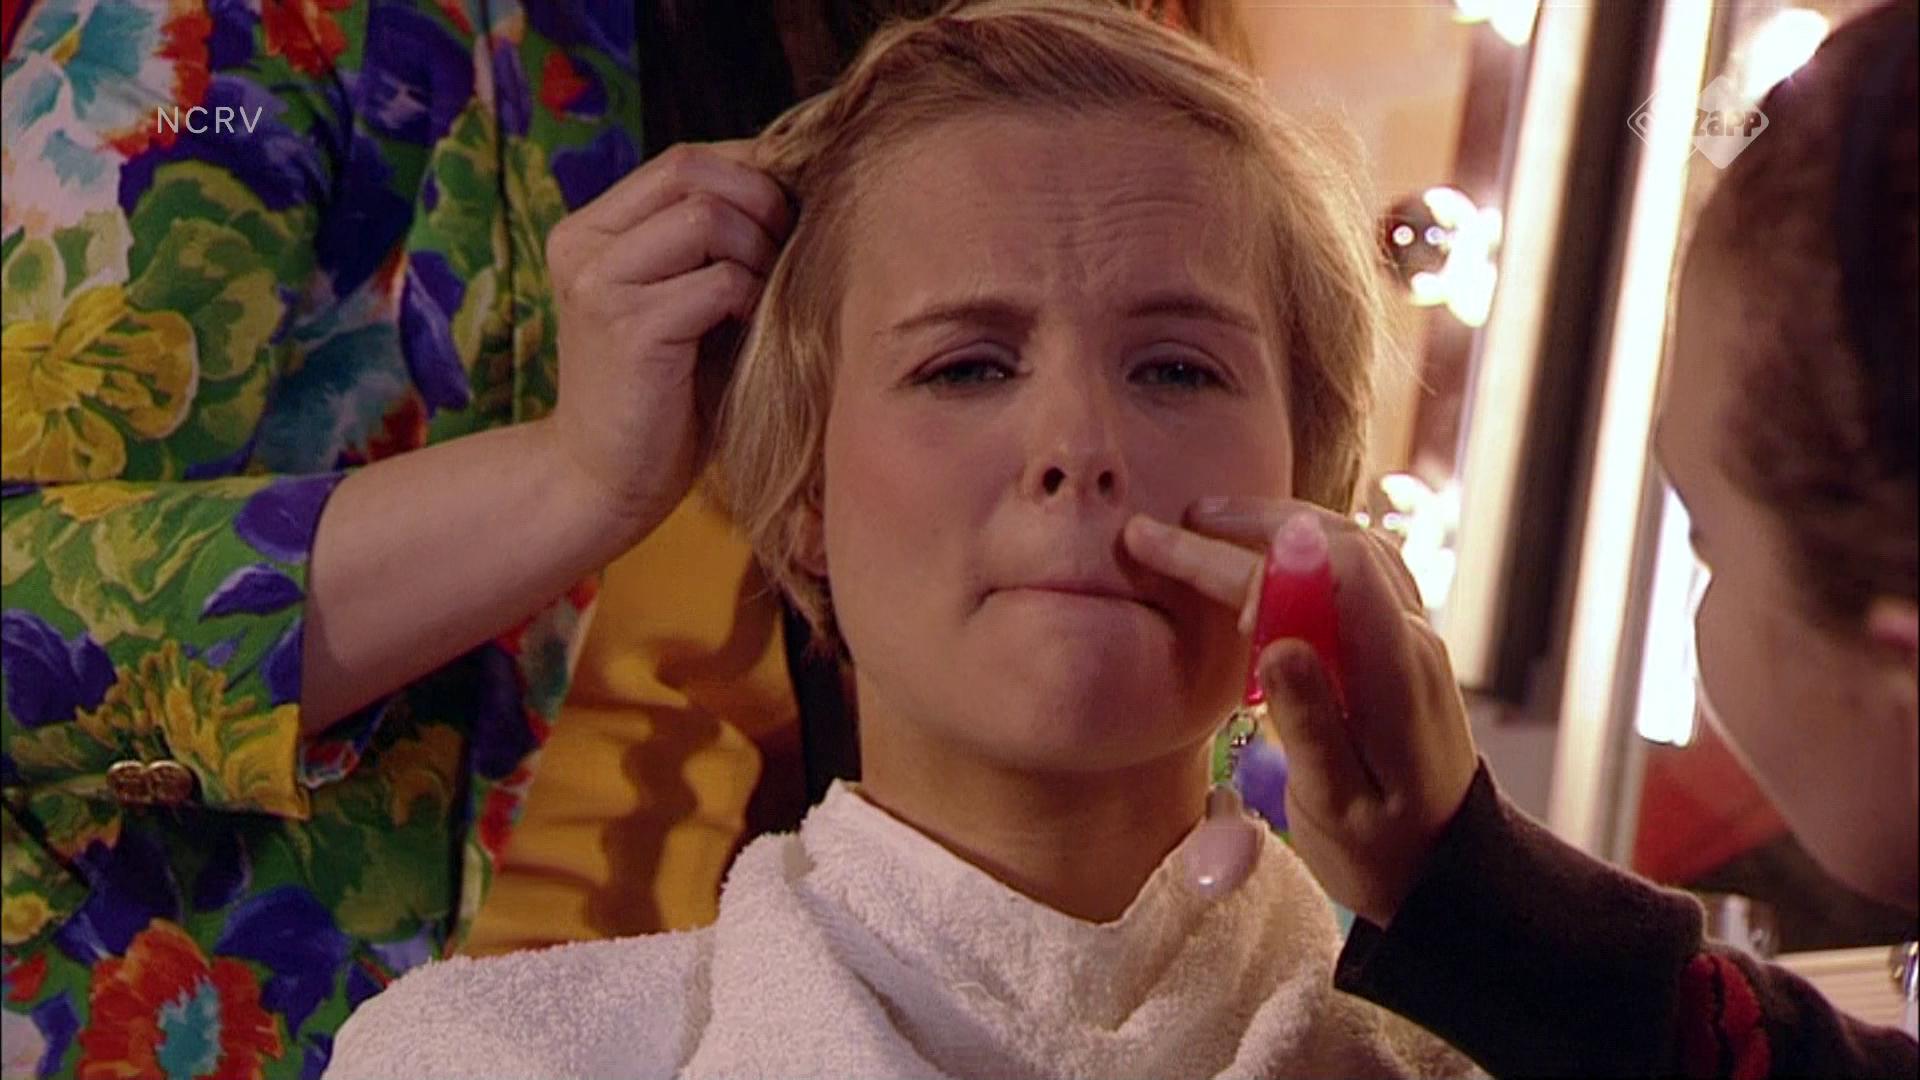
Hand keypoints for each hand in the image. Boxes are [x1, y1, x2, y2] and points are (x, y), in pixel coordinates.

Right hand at [541, 140, 792, 545]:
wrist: (604, 481)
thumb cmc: (666, 394)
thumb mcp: (687, 300)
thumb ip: (716, 244)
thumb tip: (800, 185)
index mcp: (591, 229)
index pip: (684, 160)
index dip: (752, 176)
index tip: (791, 219)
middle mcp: (582, 243)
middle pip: (693, 170)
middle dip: (761, 205)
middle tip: (786, 258)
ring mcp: (599, 282)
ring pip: (707, 218)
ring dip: (757, 255)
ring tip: (762, 302)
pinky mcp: (626, 327)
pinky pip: (718, 282)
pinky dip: (750, 302)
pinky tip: (748, 334)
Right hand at [1122, 498, 1478, 926]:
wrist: (1445, 872)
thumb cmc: (1384, 851)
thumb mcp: (1338, 807)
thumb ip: (1311, 724)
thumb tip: (1276, 645)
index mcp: (1397, 673)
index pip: (1332, 576)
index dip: (1262, 562)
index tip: (1197, 569)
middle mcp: (1411, 638)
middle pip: (1336, 545)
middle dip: (1251, 527)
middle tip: (1172, 526)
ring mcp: (1411, 636)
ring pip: (1351, 546)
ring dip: (1278, 525)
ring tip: (1208, 522)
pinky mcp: (1400, 644)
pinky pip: (1359, 569)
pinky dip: (1307, 544)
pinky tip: (1268, 545)